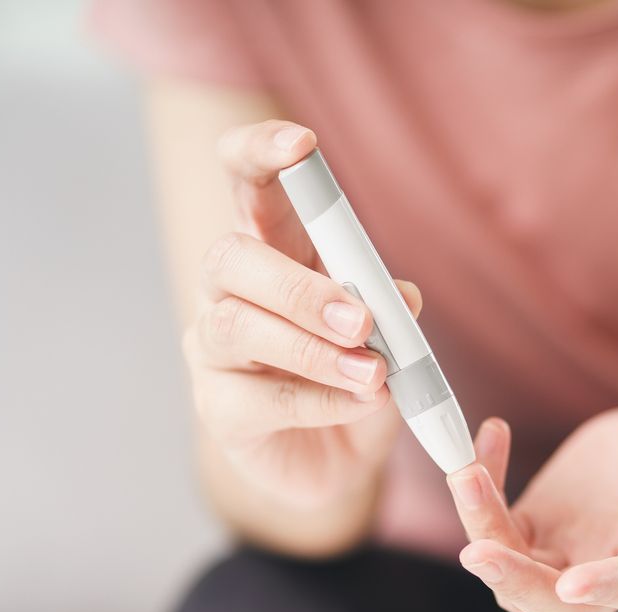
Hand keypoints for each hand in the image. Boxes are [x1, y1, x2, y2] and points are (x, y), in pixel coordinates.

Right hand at [182, 120, 421, 506]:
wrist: (338, 461)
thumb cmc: (357, 377)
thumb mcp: (387, 335)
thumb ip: (390, 308)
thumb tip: (402, 297)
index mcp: (274, 250)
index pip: (247, 182)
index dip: (261, 152)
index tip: (303, 144)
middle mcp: (231, 291)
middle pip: (230, 257)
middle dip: (298, 286)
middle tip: (361, 320)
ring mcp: (214, 350)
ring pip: (236, 328)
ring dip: (312, 350)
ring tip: (373, 372)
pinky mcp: (220, 409)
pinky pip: (261, 398)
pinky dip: (321, 401)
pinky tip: (361, 403)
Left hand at [447, 373, 617, 611]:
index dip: (609, 588)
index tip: (575, 584)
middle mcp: (614, 563)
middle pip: (559, 608)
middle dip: (517, 585)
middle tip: (479, 550)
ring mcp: (571, 549)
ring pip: (515, 574)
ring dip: (482, 532)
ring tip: (467, 472)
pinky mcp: (541, 524)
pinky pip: (497, 526)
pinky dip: (482, 491)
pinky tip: (492, 435)